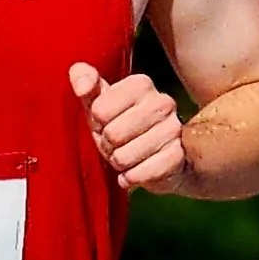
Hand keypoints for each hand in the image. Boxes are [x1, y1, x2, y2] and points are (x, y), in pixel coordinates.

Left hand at [70, 63, 189, 194]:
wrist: (157, 157)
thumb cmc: (122, 126)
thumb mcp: (99, 102)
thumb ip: (84, 81)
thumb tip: (81, 83)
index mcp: (141, 84)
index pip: (100, 109)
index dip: (98, 122)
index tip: (107, 122)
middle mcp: (162, 102)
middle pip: (112, 134)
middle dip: (108, 145)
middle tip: (117, 143)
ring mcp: (173, 129)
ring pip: (124, 156)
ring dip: (119, 162)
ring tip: (128, 155)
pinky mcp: (177, 156)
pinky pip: (141, 173)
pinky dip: (131, 177)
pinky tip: (135, 171)